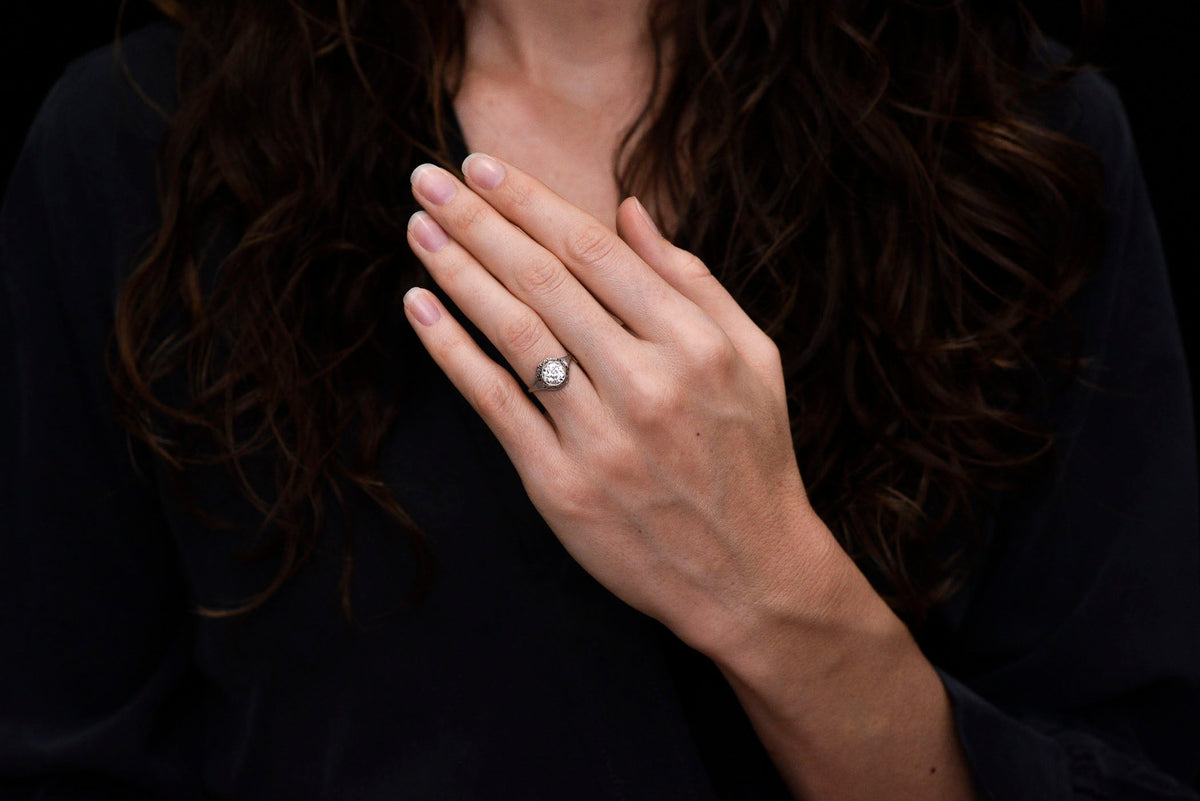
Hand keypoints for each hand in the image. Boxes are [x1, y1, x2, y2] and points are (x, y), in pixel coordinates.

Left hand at [403, 154, 840, 655]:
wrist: (749, 575)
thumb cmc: (753, 458)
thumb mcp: (753, 358)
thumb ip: (693, 282)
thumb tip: (630, 210)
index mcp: (696, 342)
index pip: (594, 251)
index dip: (530, 202)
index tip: (483, 169)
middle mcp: (647, 382)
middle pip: (544, 281)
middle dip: (478, 222)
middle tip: (427, 180)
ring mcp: (601, 437)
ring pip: (514, 333)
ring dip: (458, 273)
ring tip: (419, 230)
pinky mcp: (562, 485)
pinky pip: (495, 403)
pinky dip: (452, 351)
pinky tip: (420, 307)